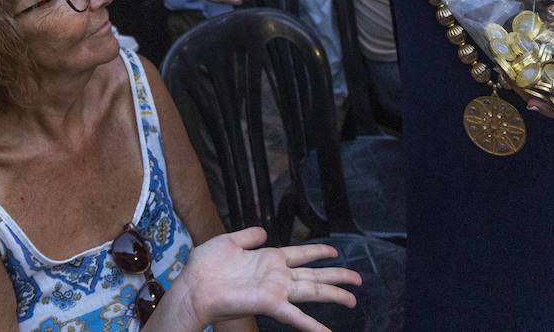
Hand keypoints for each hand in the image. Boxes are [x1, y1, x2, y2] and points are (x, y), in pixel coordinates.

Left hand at [153, 227, 359, 331]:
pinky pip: (297, 317)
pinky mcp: (271, 303)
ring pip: (313, 291)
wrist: (195, 286)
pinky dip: (313, 327)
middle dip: (337, 277)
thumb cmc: (206, 266)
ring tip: (353, 298)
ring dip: (334, 295)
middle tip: (358, 279)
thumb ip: (248, 236)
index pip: (300, 254)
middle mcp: (277, 276)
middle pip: (314, 275)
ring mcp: (276, 290)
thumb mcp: (229, 241)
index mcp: (269, 259)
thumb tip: (263, 231)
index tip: (334, 252)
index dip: (317, 252)